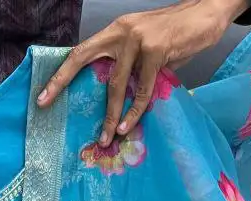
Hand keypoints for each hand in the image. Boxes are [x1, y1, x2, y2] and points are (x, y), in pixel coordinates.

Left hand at [38, 0, 249, 143]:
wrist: (207, 13)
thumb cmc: (176, 35)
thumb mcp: (146, 48)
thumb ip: (130, 66)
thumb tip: (116, 97)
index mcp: (116, 31)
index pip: (81, 51)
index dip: (61, 73)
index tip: (43, 95)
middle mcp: (122, 32)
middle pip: (84, 59)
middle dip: (62, 83)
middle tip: (45, 105)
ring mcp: (138, 40)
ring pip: (116, 85)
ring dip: (111, 115)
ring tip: (106, 137)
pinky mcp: (156, 51)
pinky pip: (142, 90)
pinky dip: (134, 112)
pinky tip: (128, 126)